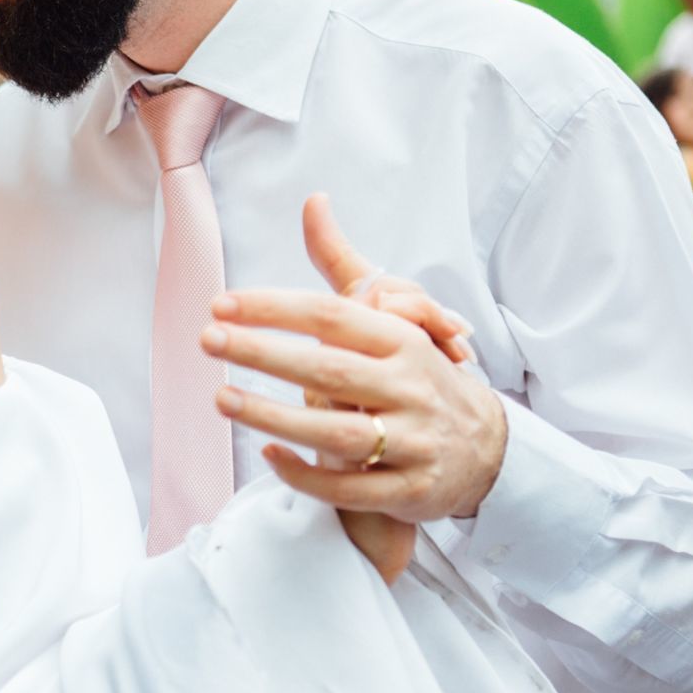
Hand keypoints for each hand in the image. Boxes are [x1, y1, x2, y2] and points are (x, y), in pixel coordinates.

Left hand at [202, 195, 507, 525]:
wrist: (486, 449)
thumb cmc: (415, 373)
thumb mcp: (388, 318)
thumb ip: (342, 264)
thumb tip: (313, 201)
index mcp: (402, 341)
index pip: (332, 317)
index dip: (274, 308)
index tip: (220, 304)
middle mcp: (411, 388)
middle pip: (331, 371)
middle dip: (264, 353)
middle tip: (207, 340)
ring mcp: (414, 442)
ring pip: (341, 435)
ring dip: (275, 418)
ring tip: (222, 398)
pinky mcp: (411, 490)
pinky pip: (353, 488)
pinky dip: (309, 475)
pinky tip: (269, 456)